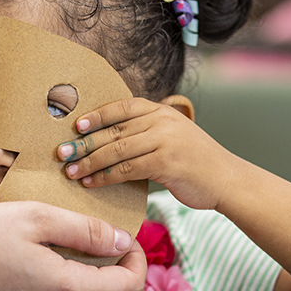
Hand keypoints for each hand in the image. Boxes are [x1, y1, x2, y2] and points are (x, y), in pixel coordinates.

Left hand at [56, 98, 239, 210]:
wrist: (228, 180)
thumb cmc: (195, 162)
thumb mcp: (173, 136)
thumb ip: (146, 133)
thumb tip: (106, 141)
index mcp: (161, 110)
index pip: (122, 107)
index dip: (96, 115)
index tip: (75, 126)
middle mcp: (162, 121)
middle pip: (114, 130)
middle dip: (84, 142)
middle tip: (61, 152)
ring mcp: (166, 140)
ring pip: (117, 150)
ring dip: (90, 162)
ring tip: (71, 171)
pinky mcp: (167, 163)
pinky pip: (128, 169)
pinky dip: (106, 177)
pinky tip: (92, 183)